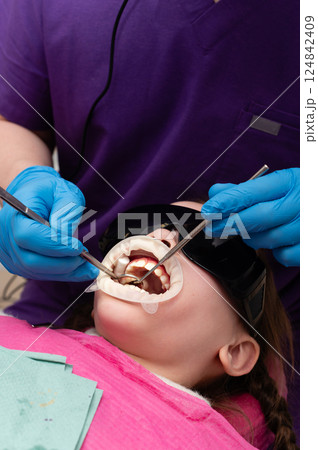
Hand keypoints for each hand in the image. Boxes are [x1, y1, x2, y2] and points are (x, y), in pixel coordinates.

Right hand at [0, 166, 98, 280]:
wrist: (34, 195)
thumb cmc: (49, 192)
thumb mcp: (65, 191)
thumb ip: (67, 211)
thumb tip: (66, 235)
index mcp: (15, 212)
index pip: (28, 235)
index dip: (54, 245)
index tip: (78, 247)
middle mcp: (5, 233)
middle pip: (30, 260)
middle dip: (61, 263)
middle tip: (85, 259)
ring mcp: (7, 250)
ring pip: (34, 271)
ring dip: (63, 272)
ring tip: (86, 266)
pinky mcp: (15, 261)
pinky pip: (36, 274)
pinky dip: (59, 274)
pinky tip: (77, 269)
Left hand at [201, 168, 299, 266]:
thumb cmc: (300, 195)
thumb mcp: (278, 184)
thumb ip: (246, 189)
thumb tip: (216, 192)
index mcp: (290, 181)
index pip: (252, 191)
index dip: (227, 201)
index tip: (207, 210)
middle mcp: (302, 202)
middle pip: (258, 217)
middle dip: (231, 224)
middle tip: (212, 228)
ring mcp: (308, 226)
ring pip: (268, 239)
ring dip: (252, 238)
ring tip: (250, 232)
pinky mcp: (312, 248)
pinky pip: (284, 256)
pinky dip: (275, 252)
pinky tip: (278, 241)